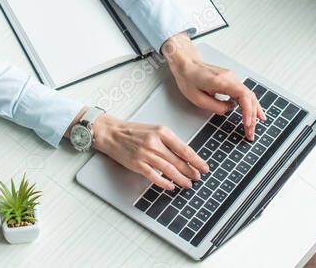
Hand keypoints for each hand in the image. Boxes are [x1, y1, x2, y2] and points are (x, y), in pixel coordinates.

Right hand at [91, 114, 208, 189]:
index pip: (184, 149)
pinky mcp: (137, 164)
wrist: (111, 133)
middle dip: (191, 171)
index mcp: (162, 132)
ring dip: (180, 179)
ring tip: (188, 184)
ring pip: (169, 170)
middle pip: (178, 161)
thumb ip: (169, 141)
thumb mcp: (154, 130)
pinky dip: (164, 183)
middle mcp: (155, 143)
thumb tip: (185, 156)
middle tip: (198, 177)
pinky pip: (154, 176)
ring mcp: (146, 154)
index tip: (204, 167)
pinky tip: (171, 186)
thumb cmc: (133, 132)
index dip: (196, 160)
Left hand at [162, 33, 265, 140]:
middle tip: (250, 131)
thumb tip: (229, 109)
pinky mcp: (230, 80)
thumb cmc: (188, 78)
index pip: (243, 95)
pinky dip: (249, 104)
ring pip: (249, 95)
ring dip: (253, 111)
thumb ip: (215, 106)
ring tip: (255, 125)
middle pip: (249, 97)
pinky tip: (253, 112)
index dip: (248, 111)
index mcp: (222, 81)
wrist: (186, 65)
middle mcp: (230, 77)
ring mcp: (232, 78)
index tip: (247, 123)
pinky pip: (244, 93)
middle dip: (252, 116)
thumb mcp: (197, 98)